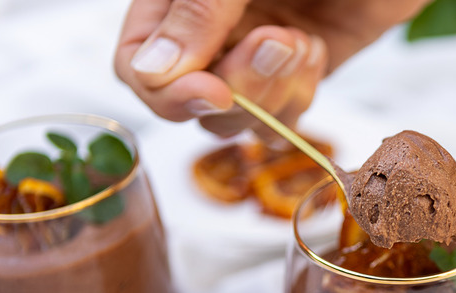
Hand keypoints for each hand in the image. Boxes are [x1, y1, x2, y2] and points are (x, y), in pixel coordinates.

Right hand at [114, 0, 429, 136]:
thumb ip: (199, 11)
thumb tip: (152, 72)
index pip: (139, 65)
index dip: (169, 92)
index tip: (214, 90)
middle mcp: (212, 31)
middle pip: (193, 102)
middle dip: (240, 88)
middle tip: (280, 42)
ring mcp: (256, 55)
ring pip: (239, 118)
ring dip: (273, 94)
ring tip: (302, 42)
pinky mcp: (300, 72)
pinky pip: (284, 117)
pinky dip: (299, 97)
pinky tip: (315, 49)